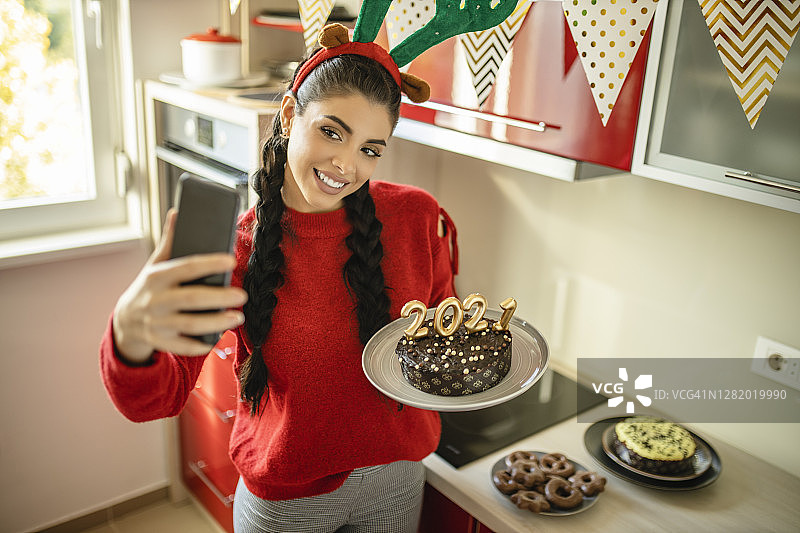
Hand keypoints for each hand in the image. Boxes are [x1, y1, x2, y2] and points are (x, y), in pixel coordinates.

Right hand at [112, 210, 247, 362]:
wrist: (125, 320)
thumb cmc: (149, 287)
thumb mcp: (155, 263)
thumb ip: (170, 241)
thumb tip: (177, 212)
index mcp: (157, 277)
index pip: (186, 267)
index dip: (210, 263)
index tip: (231, 260)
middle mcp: (156, 300)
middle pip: (192, 298)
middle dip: (219, 297)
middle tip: (242, 295)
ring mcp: (158, 323)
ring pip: (191, 324)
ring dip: (217, 322)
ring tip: (239, 317)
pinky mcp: (160, 341)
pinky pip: (183, 346)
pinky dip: (201, 344)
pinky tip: (219, 338)